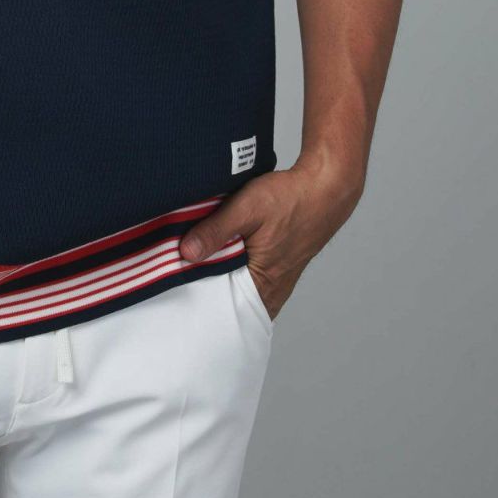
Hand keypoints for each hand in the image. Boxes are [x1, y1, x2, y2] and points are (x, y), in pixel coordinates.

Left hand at [177, 156, 364, 321]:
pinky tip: (215, 254)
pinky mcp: (274, 269)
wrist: (325, 188)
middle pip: (227, 302)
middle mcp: (271, 291)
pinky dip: (228, 269)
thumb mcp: (247, 208)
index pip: (222, 309)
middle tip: (173, 275)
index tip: (171, 287)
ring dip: (215, 277)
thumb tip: (185, 253)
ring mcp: (274, 282)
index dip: (195, 299)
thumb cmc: (291, 198)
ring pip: (235, 289)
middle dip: (201, 290)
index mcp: (264, 285)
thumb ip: (216, 230)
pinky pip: (245, 278)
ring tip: (190, 264)